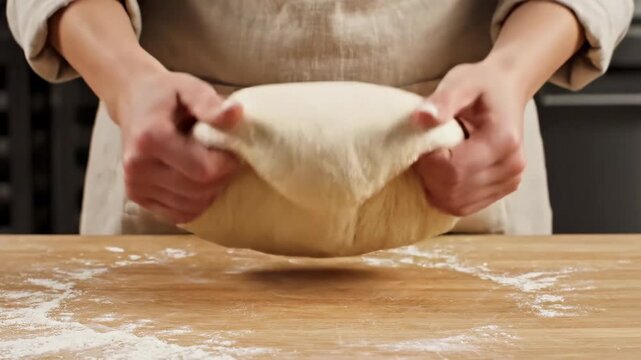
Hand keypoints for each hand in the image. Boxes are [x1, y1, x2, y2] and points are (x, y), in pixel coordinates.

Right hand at [112, 71, 242, 222]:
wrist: (132, 100)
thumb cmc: (166, 94)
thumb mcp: (189, 87)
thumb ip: (210, 103)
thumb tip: (235, 114)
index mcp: (150, 138)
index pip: (203, 170)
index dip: (227, 164)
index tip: (233, 150)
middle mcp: (137, 167)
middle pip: (199, 190)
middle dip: (221, 178)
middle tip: (225, 159)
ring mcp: (134, 185)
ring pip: (192, 206)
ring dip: (211, 191)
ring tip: (210, 167)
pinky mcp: (136, 197)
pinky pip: (180, 214)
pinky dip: (197, 203)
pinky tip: (197, 182)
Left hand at [413, 60, 526, 216]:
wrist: (507, 89)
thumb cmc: (481, 85)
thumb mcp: (460, 82)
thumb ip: (442, 100)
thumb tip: (421, 118)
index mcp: (503, 140)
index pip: (454, 169)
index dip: (428, 162)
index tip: (422, 143)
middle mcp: (512, 165)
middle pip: (454, 190)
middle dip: (429, 176)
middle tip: (424, 152)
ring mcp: (511, 180)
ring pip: (457, 203)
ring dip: (435, 187)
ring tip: (436, 160)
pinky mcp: (504, 188)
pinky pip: (465, 207)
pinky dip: (446, 195)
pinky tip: (444, 174)